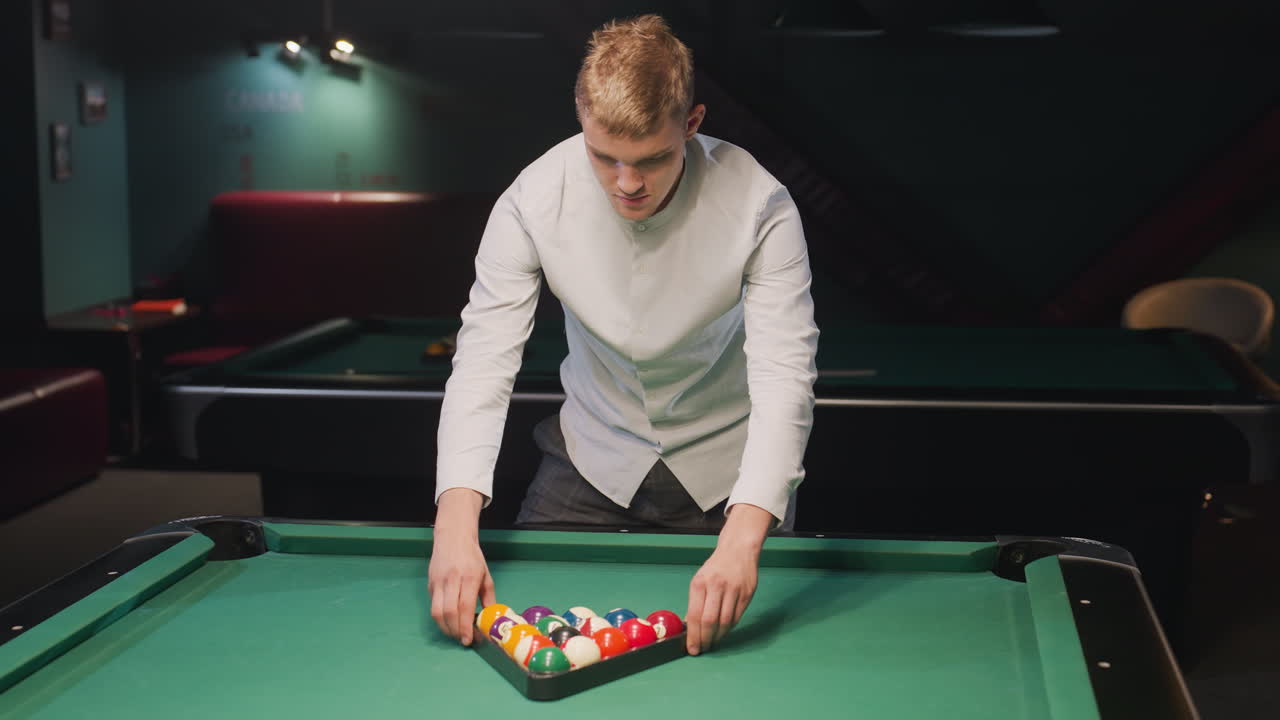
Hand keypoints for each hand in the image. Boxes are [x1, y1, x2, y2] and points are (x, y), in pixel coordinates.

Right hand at [428, 488, 495, 645]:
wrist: (453, 537)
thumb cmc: (472, 558)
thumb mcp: (486, 575)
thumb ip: (488, 598)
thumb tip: (490, 618)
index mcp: (469, 577)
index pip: (465, 606)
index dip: (466, 626)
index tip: (469, 640)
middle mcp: (451, 580)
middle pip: (449, 612)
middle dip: (455, 631)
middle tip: (463, 639)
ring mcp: (438, 582)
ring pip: (436, 612)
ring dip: (445, 628)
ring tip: (455, 634)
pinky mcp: (430, 584)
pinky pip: (433, 606)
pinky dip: (439, 618)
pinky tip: (448, 622)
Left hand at [686, 503, 772, 654]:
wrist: (738, 550)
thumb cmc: (716, 568)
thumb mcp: (699, 580)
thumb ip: (695, 603)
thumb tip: (690, 627)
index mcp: (700, 583)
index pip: (695, 615)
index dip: (693, 636)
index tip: (692, 648)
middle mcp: (717, 586)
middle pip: (710, 621)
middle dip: (705, 640)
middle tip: (702, 649)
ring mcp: (734, 590)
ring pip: (725, 622)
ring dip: (718, 637)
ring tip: (713, 643)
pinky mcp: (748, 593)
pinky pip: (737, 617)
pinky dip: (729, 628)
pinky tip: (723, 632)